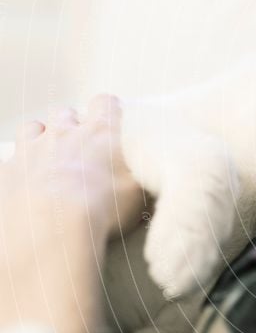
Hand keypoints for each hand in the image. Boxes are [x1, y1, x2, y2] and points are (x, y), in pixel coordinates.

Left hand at [0, 94, 143, 332]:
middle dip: (72, 123)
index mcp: (101, 134)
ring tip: (50, 156)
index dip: (108, 109)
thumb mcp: (139, 194)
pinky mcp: (8, 172)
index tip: (112, 119)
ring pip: (33, 128)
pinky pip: (10, 160)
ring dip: (41, 137)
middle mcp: (64, 134)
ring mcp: (31, 151)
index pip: (105, 103)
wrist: (53, 229)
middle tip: (81, 144)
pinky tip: (27, 180)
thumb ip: (146, 181)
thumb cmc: (104, 210)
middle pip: (65, 113)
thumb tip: (163, 183)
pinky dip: (18, 166)